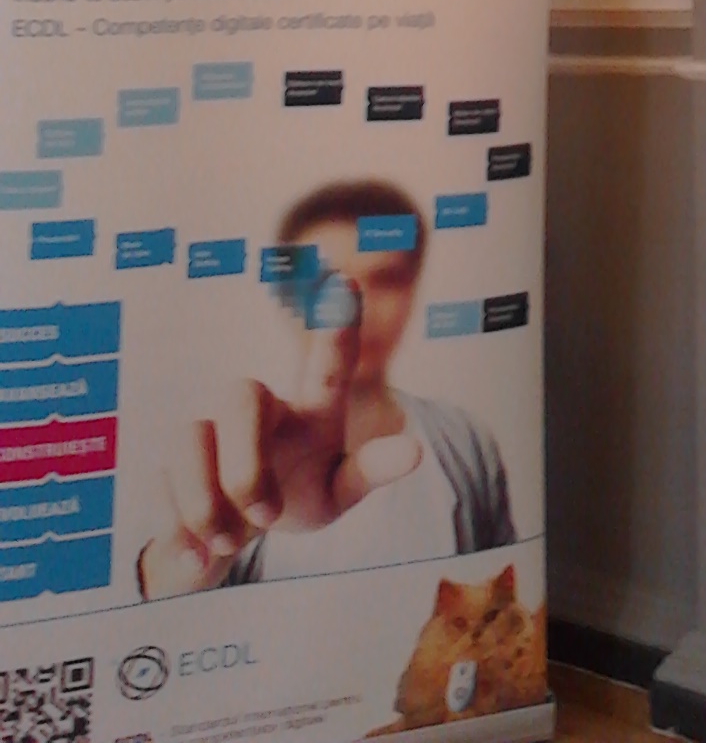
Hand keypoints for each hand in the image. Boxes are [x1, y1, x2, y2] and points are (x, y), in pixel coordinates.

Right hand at [136, 285, 420, 598]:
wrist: (232, 536)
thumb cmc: (297, 497)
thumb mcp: (336, 493)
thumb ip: (371, 471)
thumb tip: (416, 452)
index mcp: (311, 408)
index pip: (327, 362)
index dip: (336, 326)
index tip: (345, 283)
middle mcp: (258, 403)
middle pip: (240, 395)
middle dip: (246, 466)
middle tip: (266, 516)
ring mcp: (208, 426)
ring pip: (189, 438)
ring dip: (208, 503)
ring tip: (229, 542)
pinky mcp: (169, 457)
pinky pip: (161, 479)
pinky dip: (180, 523)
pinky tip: (198, 551)